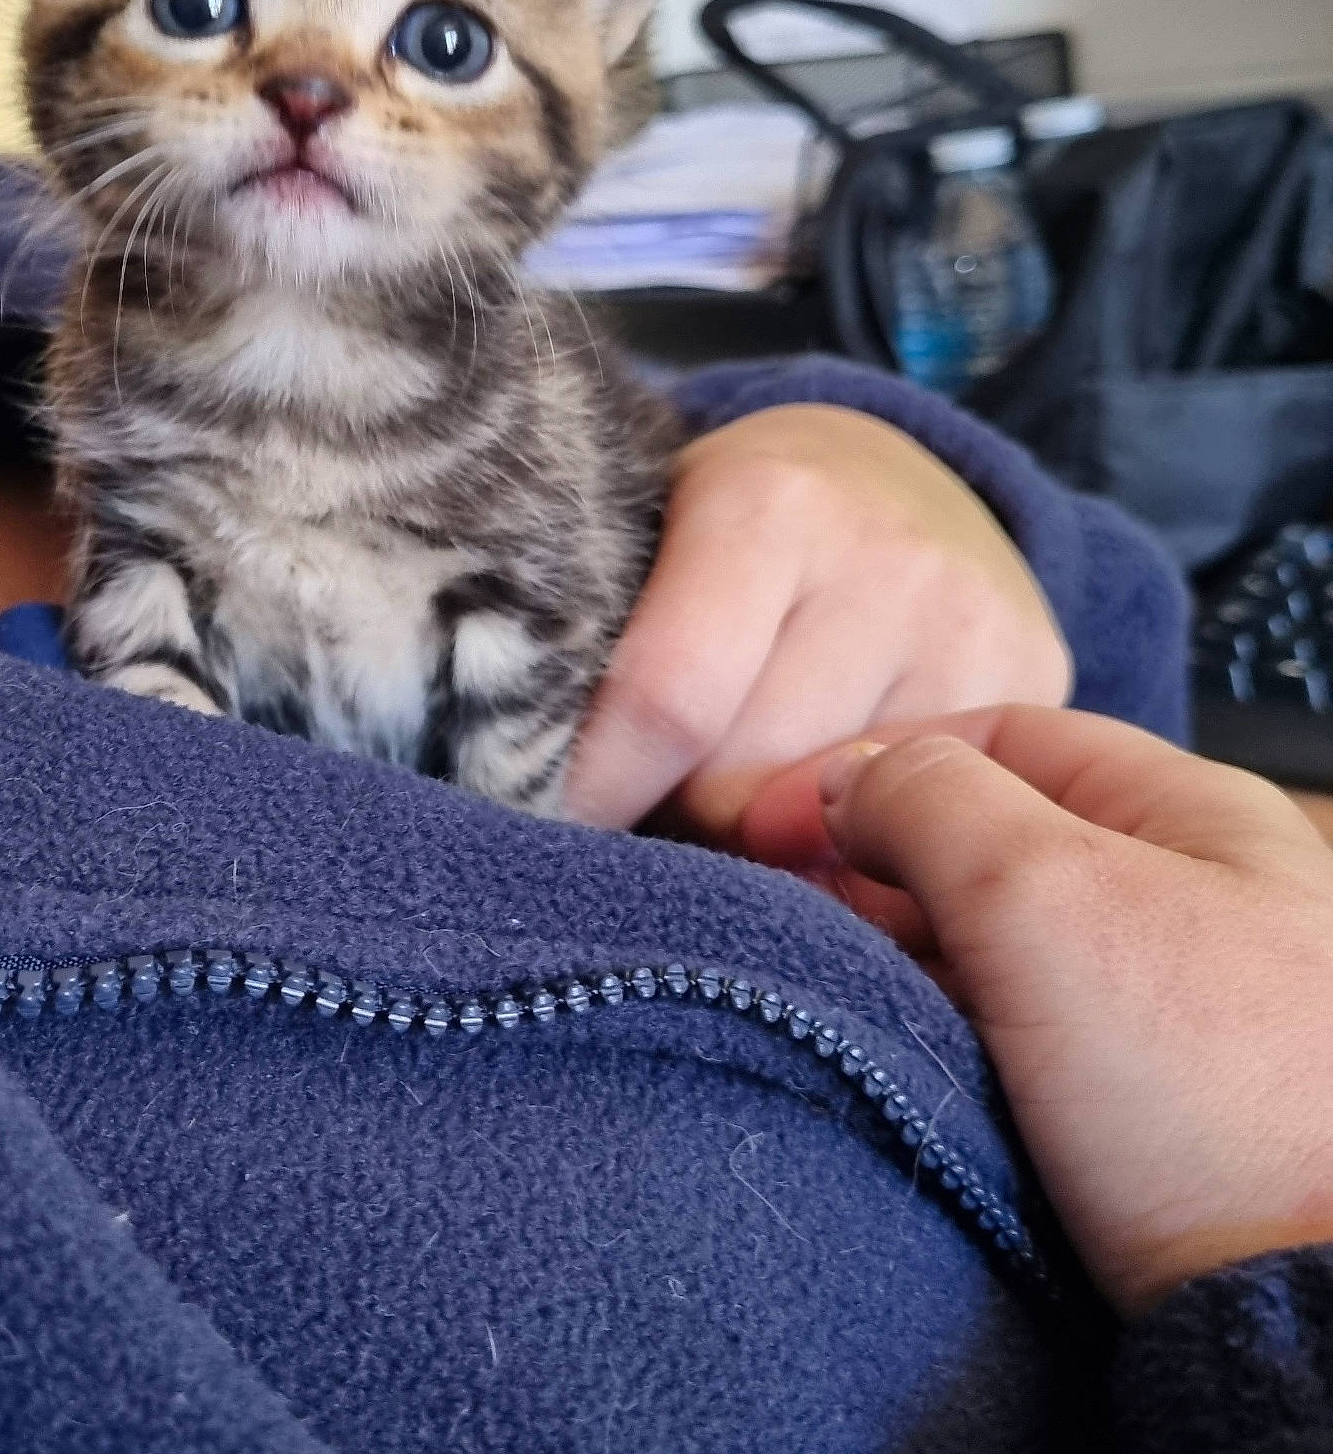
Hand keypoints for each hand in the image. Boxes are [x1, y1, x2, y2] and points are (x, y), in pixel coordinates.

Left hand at [563, 403, 1070, 834]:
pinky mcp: (1034, 685)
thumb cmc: (736, 524)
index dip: (598, 784)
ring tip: (746, 779)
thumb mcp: (657, 539)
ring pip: (829, 819)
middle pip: (744, 779)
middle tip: (658, 788)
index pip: (667, 699)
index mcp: (768, 504)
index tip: (557, 818)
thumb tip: (571, 811)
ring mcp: (974, 629)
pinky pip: (916, 824)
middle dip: (678, 809)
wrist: (900, 473)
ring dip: (764, 831)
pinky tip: (831, 792)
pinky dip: (852, 835)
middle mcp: (889, 561)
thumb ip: (619, 647)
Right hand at [754, 708, 1332, 1316]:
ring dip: (895, 944)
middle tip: (778, 897)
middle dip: (870, 857)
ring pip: (993, 936)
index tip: (767, 816)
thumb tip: (850, 779)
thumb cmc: (1214, 1091)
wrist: (1312, 1313)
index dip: (869, 761)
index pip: (997, 733)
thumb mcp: (1041, 892)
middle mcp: (1190, 894)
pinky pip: (1014, 1031)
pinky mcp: (1147, 1106)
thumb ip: (928, 799)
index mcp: (1193, 812)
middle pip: (988, 833)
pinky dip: (939, 1023)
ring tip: (817, 969)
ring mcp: (1170, 1004)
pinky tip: (889, 1039)